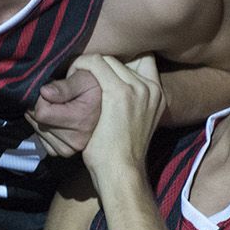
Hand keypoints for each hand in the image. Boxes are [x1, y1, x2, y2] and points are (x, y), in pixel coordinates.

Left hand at [28, 69, 101, 156]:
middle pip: (38, 121)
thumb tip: (44, 92)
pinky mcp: (62, 151)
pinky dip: (44, 126)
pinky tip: (56, 119)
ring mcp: (69, 149)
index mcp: (80, 122)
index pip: (41, 112)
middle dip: (42, 106)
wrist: (102, 100)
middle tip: (58, 99)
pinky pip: (41, 139)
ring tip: (60, 108)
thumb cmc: (92, 86)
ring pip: (37, 129)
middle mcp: (75, 140)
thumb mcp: (83, 79)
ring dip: (43, 116)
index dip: (42, 98)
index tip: (53, 91)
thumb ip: (64, 86)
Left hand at [69, 54, 165, 181]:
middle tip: (82, 74)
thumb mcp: (134, 122)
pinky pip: (95, 64)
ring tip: (75, 77)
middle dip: (99, 63)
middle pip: (120, 58)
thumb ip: (131, 102)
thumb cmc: (119, 153)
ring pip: (107, 58)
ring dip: (87, 65)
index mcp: (157, 93)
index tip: (101, 69)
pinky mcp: (119, 93)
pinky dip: (80, 66)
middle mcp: (150, 87)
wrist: (121, 172)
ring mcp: (137, 89)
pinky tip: (71, 77)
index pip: (143, 58)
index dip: (121, 58)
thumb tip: (113, 92)